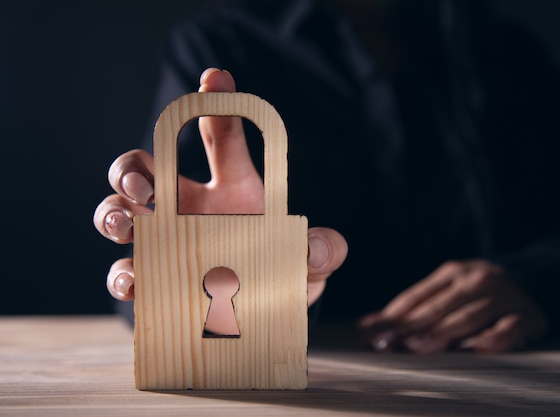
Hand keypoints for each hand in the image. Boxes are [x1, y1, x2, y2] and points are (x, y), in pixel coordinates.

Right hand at [93, 68, 347, 304]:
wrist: (268, 316)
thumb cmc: (286, 272)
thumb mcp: (311, 262)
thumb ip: (323, 252)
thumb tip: (318, 250)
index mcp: (233, 188)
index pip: (221, 136)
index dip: (215, 103)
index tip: (215, 78)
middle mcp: (190, 208)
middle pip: (145, 168)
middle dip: (132, 166)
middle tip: (143, 184)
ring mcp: (167, 242)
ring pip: (121, 213)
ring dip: (113, 213)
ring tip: (128, 224)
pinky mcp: (155, 280)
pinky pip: (125, 271)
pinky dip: (121, 275)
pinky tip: (133, 281)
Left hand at [359, 260, 546, 352]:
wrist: (537, 279)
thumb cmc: (478, 293)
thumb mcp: (448, 292)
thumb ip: (414, 308)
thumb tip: (368, 327)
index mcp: (452, 272)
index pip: (417, 296)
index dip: (392, 315)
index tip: (369, 332)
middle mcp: (476, 280)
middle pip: (438, 307)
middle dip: (410, 327)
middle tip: (387, 343)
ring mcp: (502, 296)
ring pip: (469, 316)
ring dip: (443, 332)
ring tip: (418, 346)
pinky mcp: (527, 314)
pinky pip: (511, 326)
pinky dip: (496, 337)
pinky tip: (480, 348)